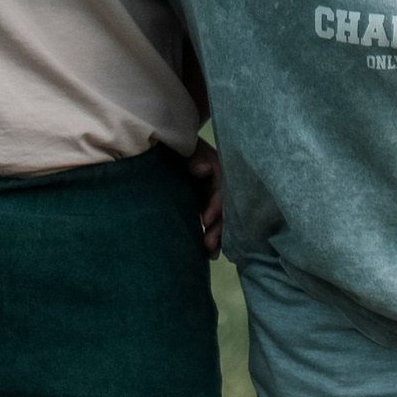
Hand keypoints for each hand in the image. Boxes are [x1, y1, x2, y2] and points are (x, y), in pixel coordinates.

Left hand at [186, 141, 224, 258]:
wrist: (172, 143)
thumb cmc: (181, 145)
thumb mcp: (189, 147)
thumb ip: (194, 157)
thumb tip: (203, 169)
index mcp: (217, 168)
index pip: (221, 189)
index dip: (216, 205)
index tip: (205, 220)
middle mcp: (219, 183)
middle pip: (224, 208)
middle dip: (218, 227)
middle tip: (208, 245)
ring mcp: (213, 194)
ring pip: (220, 217)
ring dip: (217, 235)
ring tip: (210, 253)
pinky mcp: (205, 202)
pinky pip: (213, 220)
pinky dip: (213, 235)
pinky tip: (211, 254)